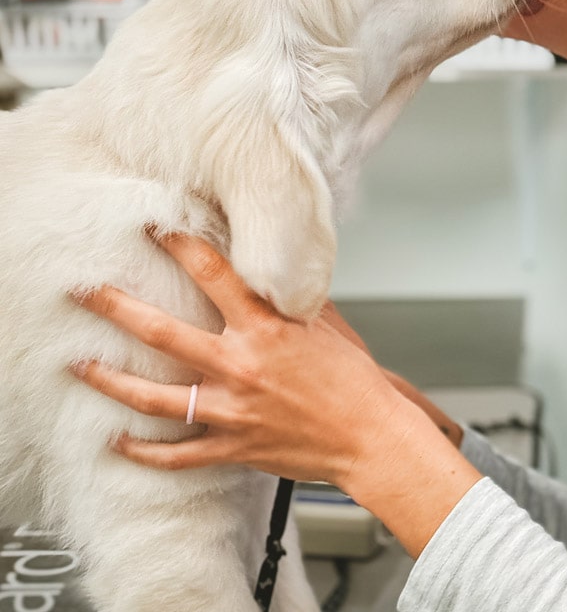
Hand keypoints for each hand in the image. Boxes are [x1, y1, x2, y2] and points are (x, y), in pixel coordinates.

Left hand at [71, 234, 481, 554]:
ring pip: (154, 397)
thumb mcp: (329, 325)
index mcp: (267, 327)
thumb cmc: (354, 381)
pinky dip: (143, 451)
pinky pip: (176, 453)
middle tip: (84, 291)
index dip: (180, 245)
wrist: (369, 436)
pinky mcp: (232, 446)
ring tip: (81, 366)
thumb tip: (275, 273)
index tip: (154, 228)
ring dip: (111, 381)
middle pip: (163, 332)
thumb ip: (294, 300)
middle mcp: (241, 365)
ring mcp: (232, 409)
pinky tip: (119, 441)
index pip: (214, 274)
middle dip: (117, 307)